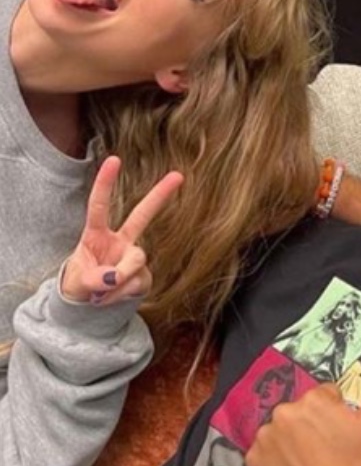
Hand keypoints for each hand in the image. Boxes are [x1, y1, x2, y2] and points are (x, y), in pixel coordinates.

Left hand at [61, 155, 183, 304]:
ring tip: (99, 295)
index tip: (115, 159)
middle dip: (160, 195)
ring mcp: (133, 257)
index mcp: (96, 234)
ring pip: (137, 259)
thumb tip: (114, 278)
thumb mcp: (76, 283)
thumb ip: (94, 279)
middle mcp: (119, 241)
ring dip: (119, 280)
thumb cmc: (78, 285)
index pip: (100, 206)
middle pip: (142, 215)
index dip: (105, 183)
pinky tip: (111, 298)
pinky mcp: (144, 276)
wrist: (88, 306)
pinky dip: (122, 295)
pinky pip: (139, 283)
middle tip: (178, 175)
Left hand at [246, 345, 360, 465]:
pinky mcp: (254, 462)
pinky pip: (264, 453)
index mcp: (312, 400)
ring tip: (313, 465)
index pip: (321, 398)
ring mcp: (265, 439)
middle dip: (312, 428)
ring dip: (292, 444)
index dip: (335, 417)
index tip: (341, 437)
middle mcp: (283, 414)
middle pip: (299, 413)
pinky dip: (276, 462)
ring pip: (281, 432)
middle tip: (329, 452)